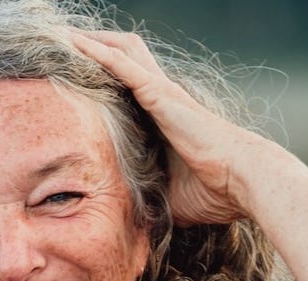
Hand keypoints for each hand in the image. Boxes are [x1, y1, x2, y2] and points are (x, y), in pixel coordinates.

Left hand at [70, 30, 282, 225]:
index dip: (107, 73)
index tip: (78, 73)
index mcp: (165, 116)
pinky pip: (123, 65)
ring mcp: (162, 92)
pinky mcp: (160, 94)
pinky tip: (76, 43)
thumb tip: (130, 218)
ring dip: (94, 41)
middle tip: (66, 42)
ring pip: (123, 50)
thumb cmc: (213, 191)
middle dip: (97, 45)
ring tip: (64, 35)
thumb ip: (148, 195)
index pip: (131, 84)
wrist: (242, 181)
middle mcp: (163, 96)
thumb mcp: (168, 195)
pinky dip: (99, 52)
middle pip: (126, 55)